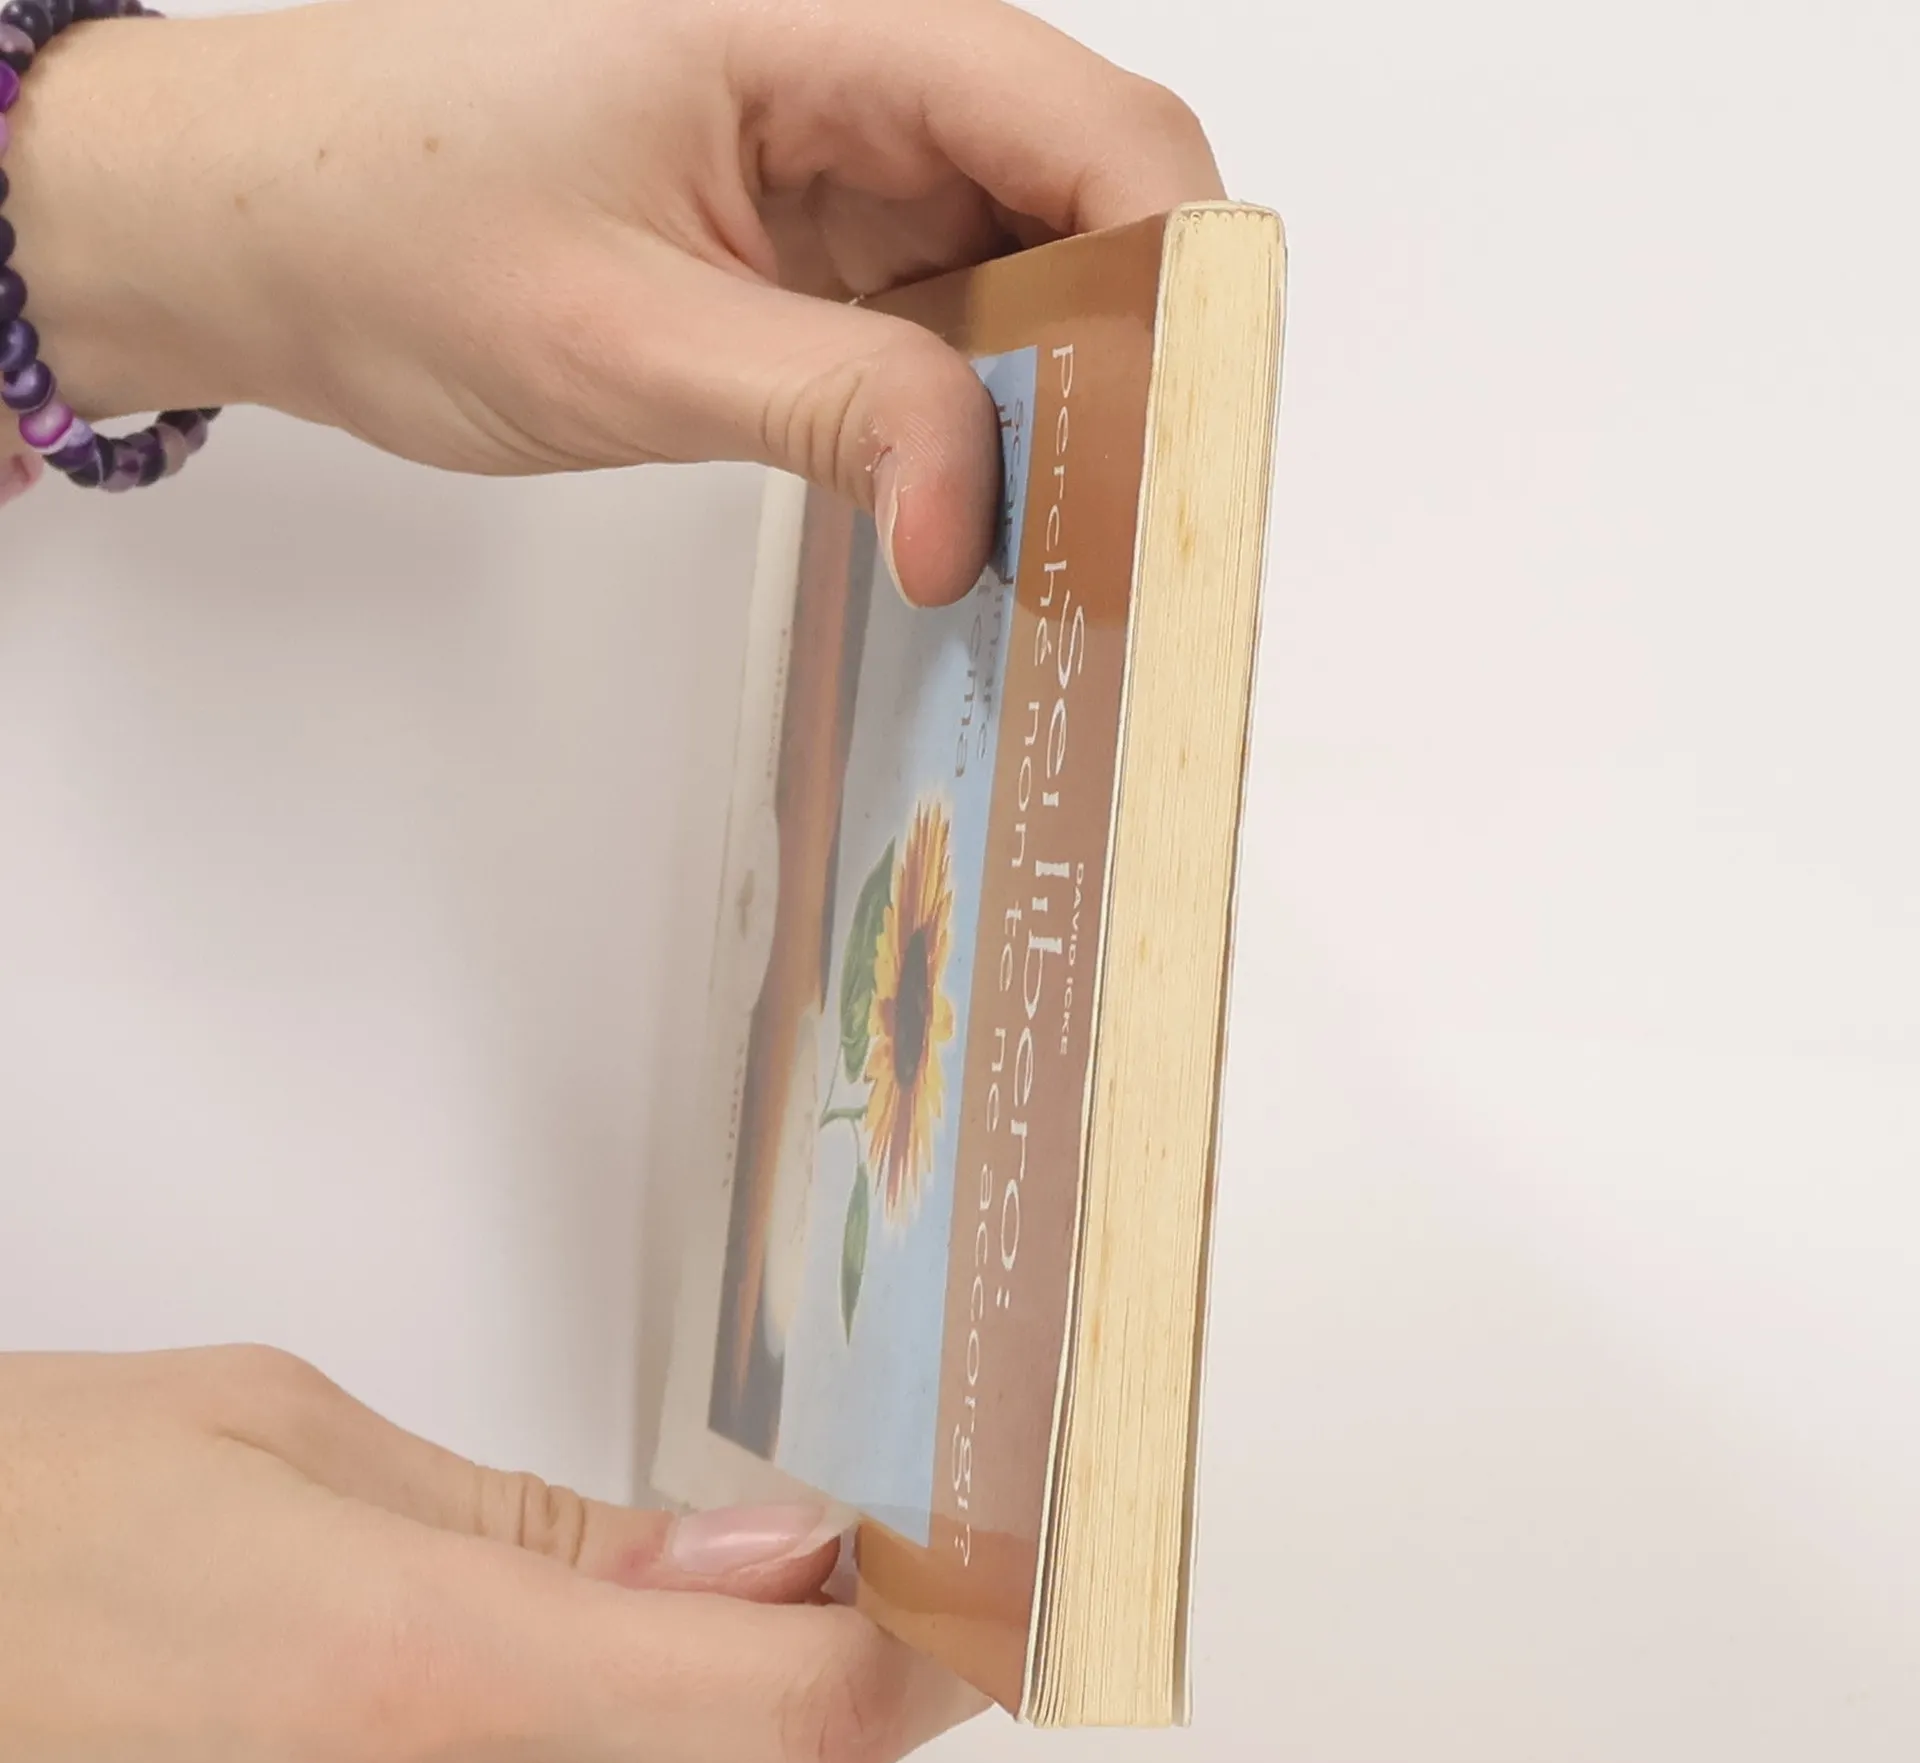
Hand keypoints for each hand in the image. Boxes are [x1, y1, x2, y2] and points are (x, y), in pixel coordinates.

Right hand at [0, 1347, 980, 1762]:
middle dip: (834, 1659)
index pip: (785, 1710)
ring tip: (723, 1567)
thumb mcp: (294, 1435)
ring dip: (713, 1696)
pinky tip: (573, 1639)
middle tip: (867, 1540)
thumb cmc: (26, 1503)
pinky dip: (596, 1742)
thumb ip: (541, 1523)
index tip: (979, 1582)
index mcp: (425, 1673)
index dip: (924, 1657)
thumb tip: (747, 1558)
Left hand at [4, 0, 1221, 601]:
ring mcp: (835, 156)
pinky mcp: (807, 235)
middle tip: (1122, 516)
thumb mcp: (622, 339)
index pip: (1083, 118)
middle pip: (1080, 190)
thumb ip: (828, 408)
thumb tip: (976, 509)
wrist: (250, 226)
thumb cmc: (383, 228)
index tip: (1184, 430)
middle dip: (1125, 350)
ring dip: (1050, 393)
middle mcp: (851, 72)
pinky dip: (970, 405)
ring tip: (1046, 527)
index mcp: (815, 23)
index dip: (1173, 266)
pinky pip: (941, 311)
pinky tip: (962, 494)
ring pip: (1022, 261)